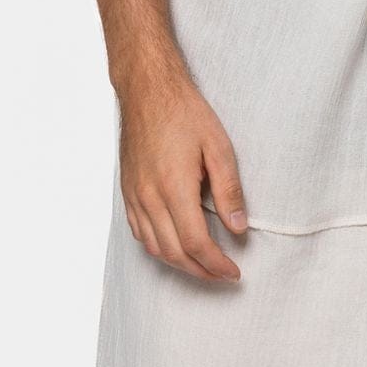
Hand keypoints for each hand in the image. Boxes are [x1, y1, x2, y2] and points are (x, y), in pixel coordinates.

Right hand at [117, 64, 248, 282]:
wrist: (147, 91)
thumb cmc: (185, 113)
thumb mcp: (218, 147)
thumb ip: (229, 190)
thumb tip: (239, 228)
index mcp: (174, 188)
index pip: (196, 243)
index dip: (217, 264)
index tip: (234, 272)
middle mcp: (149, 197)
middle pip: (174, 252)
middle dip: (201, 271)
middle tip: (224, 275)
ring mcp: (134, 196)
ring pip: (155, 247)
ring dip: (180, 264)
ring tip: (204, 266)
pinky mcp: (127, 192)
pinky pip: (139, 232)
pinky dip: (159, 248)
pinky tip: (175, 247)